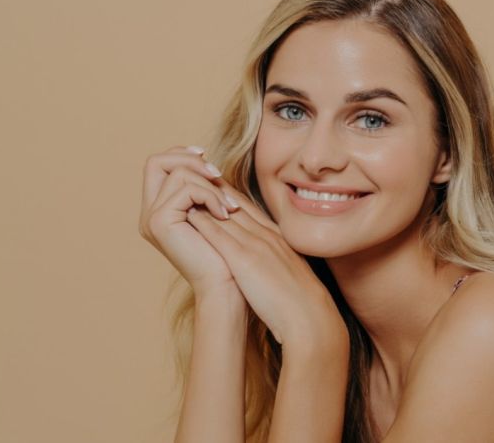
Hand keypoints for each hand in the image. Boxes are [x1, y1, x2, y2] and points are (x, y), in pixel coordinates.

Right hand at [138, 145, 241, 298]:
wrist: (226, 284)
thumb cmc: (226, 253)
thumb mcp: (214, 211)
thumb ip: (204, 187)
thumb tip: (203, 157)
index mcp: (159, 209)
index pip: (158, 164)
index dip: (181, 154)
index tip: (208, 159)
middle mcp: (149, 213)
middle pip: (156, 161)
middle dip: (191, 160)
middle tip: (218, 175)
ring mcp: (151, 218)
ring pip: (178, 174)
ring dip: (210, 185)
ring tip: (229, 207)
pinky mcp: (159, 222)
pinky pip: (186, 189)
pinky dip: (211, 196)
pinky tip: (225, 214)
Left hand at [185, 188, 345, 347]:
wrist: (309, 316)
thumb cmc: (301, 303)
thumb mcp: (290, 274)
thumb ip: (278, 263)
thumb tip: (266, 265)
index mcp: (277, 239)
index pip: (249, 210)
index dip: (230, 196)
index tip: (214, 188)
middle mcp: (267, 236)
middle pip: (236, 205)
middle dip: (215, 189)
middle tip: (195, 178)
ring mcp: (256, 245)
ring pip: (226, 214)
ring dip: (205, 200)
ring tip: (184, 189)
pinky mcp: (245, 259)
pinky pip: (221, 235)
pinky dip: (204, 221)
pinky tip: (188, 213)